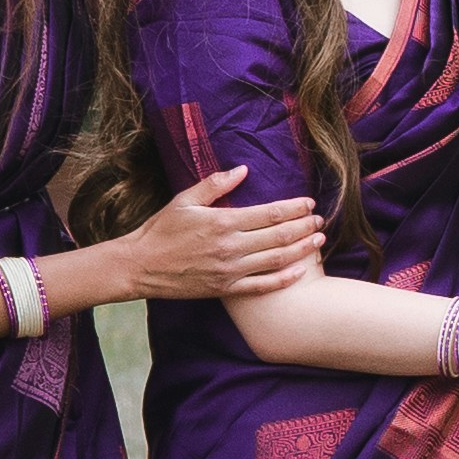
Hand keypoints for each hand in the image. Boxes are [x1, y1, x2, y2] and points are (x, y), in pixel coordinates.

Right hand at [106, 169, 326, 305]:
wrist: (138, 266)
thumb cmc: (160, 230)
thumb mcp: (185, 200)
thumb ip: (215, 184)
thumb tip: (243, 169)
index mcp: (222, 222)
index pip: (271, 213)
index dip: (295, 208)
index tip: (309, 203)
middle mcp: (230, 247)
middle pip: (280, 236)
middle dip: (305, 227)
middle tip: (320, 220)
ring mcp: (229, 271)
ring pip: (276, 260)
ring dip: (302, 250)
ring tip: (319, 240)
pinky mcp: (224, 289)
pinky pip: (261, 286)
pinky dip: (284, 279)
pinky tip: (300, 271)